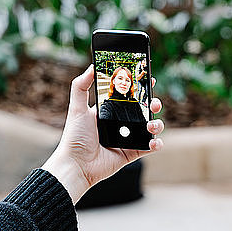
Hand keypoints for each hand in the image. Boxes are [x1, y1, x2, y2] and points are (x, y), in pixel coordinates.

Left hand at [42, 64, 163, 203]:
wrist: (76, 165)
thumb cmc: (74, 137)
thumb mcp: (76, 108)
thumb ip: (81, 86)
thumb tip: (92, 66)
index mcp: (109, 112)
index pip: (128, 96)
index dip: (140, 88)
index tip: (150, 81)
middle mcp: (119, 124)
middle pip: (143, 110)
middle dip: (153, 104)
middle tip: (154, 103)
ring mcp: (127, 139)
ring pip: (149, 128)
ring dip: (156, 124)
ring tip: (152, 124)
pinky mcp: (131, 153)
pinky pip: (149, 147)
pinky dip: (156, 143)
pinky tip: (154, 141)